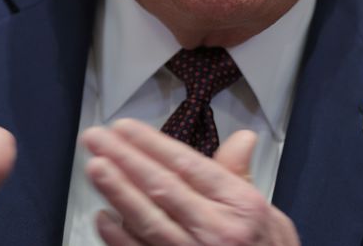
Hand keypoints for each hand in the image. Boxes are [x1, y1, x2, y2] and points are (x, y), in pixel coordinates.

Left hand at [82, 119, 299, 245]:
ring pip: (148, 220)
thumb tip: (240, 138)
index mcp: (241, 206)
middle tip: (97, 139)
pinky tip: (101, 218)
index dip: (152, 144)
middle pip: (162, 187)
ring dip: (117, 192)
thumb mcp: (268, 212)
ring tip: (95, 167)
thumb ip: (242, 175)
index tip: (125, 128)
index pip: (188, 165)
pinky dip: (120, 238)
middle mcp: (217, 231)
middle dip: (125, 159)